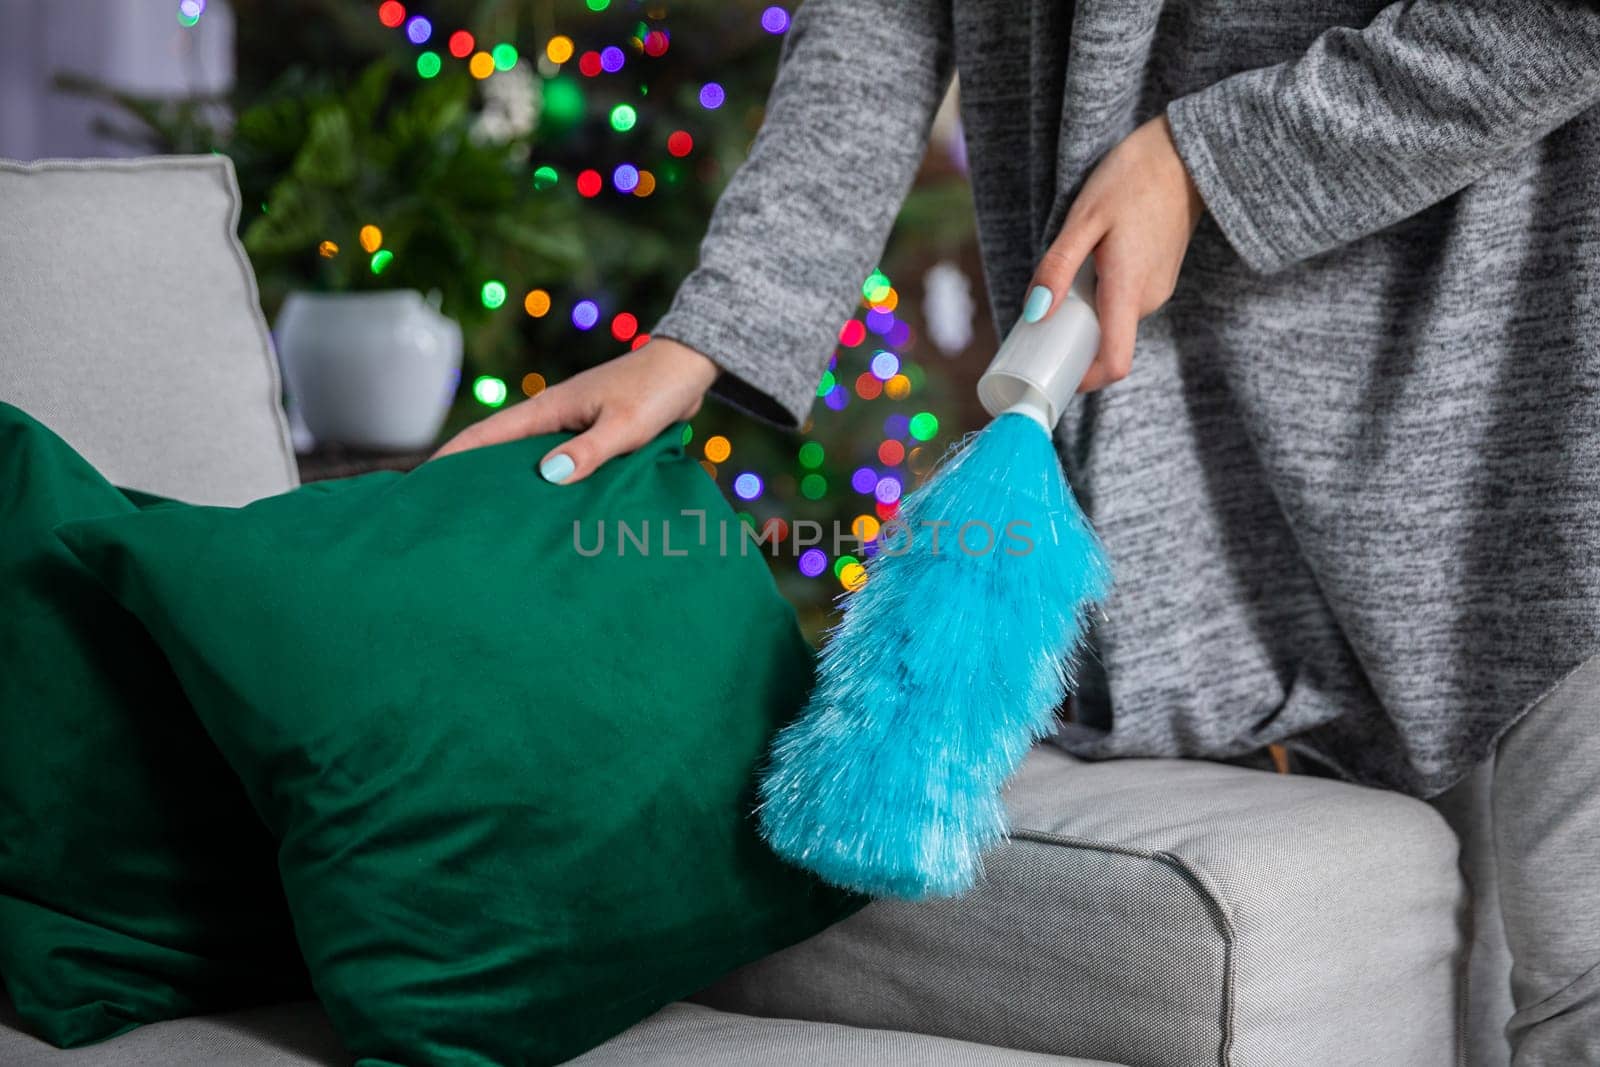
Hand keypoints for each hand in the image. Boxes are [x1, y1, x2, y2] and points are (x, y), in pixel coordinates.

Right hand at [431, 337, 719, 483]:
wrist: (687, 368)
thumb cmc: (656, 391)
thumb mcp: (624, 425)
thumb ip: (590, 451)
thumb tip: (548, 476)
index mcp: (549, 409)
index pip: (487, 435)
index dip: (453, 457)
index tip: (422, 481)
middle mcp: (552, 416)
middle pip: (499, 449)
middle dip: (471, 475)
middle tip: (445, 511)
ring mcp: (570, 425)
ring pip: (529, 459)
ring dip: (510, 482)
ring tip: (488, 518)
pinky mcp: (591, 434)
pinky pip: (559, 462)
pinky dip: (546, 481)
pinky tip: (546, 507)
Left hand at [1023, 114, 1204, 391]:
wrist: (1184, 153)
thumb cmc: (1132, 178)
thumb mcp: (1084, 218)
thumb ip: (1058, 267)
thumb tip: (1034, 313)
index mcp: (1129, 290)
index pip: (1114, 363)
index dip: (1084, 380)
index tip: (1054, 374)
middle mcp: (1149, 300)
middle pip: (1106, 342)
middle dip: (1072, 337)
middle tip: (1041, 315)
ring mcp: (1159, 290)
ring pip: (1113, 320)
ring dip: (1086, 312)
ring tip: (1069, 275)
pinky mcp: (1160, 278)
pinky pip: (1123, 303)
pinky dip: (1101, 296)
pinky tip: (1091, 264)